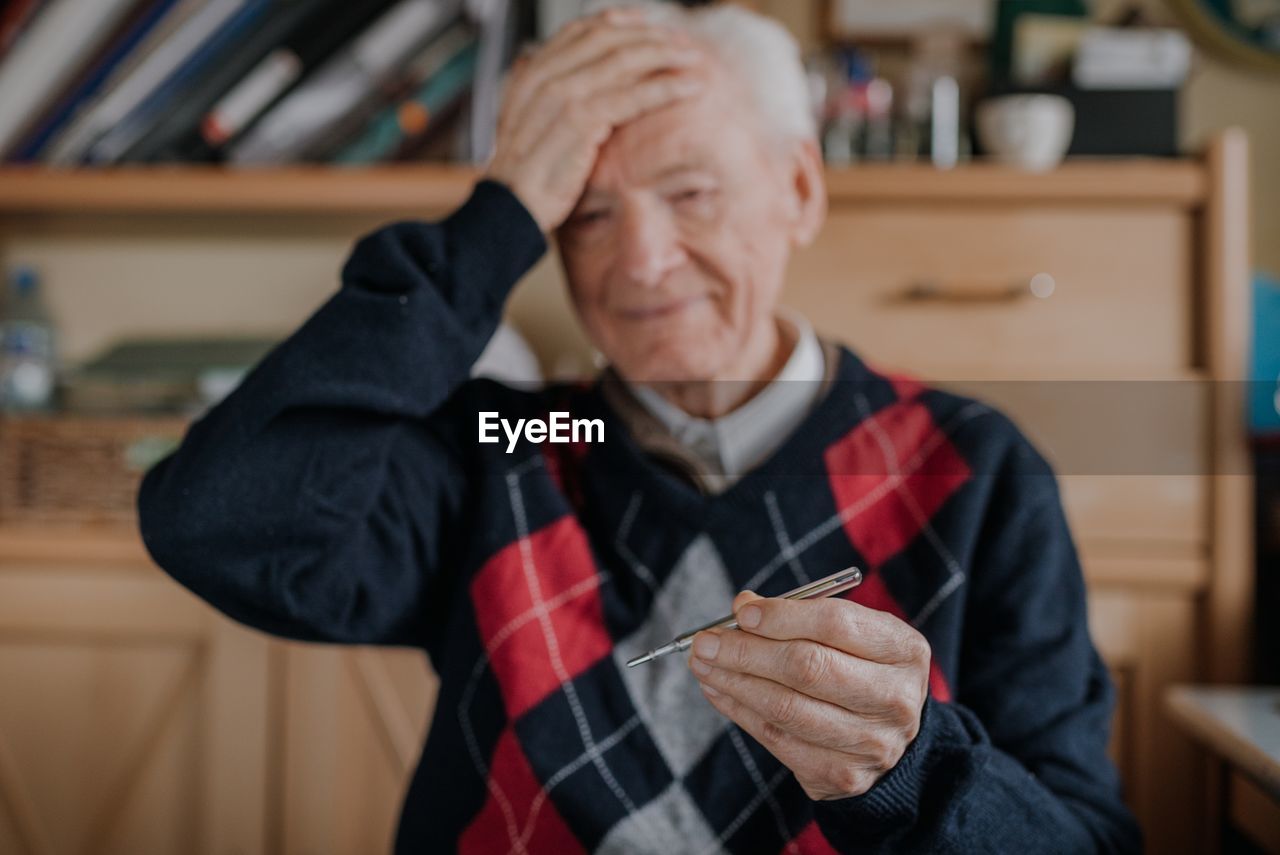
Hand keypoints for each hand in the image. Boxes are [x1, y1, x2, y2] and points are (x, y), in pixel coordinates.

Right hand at [485, 8, 706, 231]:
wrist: (508, 208)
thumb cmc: (525, 176)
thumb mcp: (531, 126)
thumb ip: (549, 99)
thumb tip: (575, 83)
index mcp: (532, 72)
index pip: (580, 31)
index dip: (617, 22)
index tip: (646, 23)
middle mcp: (545, 75)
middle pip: (607, 39)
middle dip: (650, 37)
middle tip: (680, 43)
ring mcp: (562, 96)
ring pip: (625, 61)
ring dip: (665, 56)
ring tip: (692, 59)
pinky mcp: (581, 121)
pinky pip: (633, 95)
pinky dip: (666, 87)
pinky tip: (689, 87)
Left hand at [687, 591, 930, 800]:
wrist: (891, 738)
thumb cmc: (861, 669)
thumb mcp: (849, 634)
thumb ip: (800, 616)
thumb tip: (744, 607)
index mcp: (903, 650)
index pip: (836, 624)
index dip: (783, 616)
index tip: (742, 612)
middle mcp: (894, 698)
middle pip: (807, 667)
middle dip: (746, 651)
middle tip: (704, 641)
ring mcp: (870, 742)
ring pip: (786, 708)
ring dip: (734, 682)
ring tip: (702, 664)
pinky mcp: (842, 775)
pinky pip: (777, 739)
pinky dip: (738, 711)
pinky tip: (717, 690)